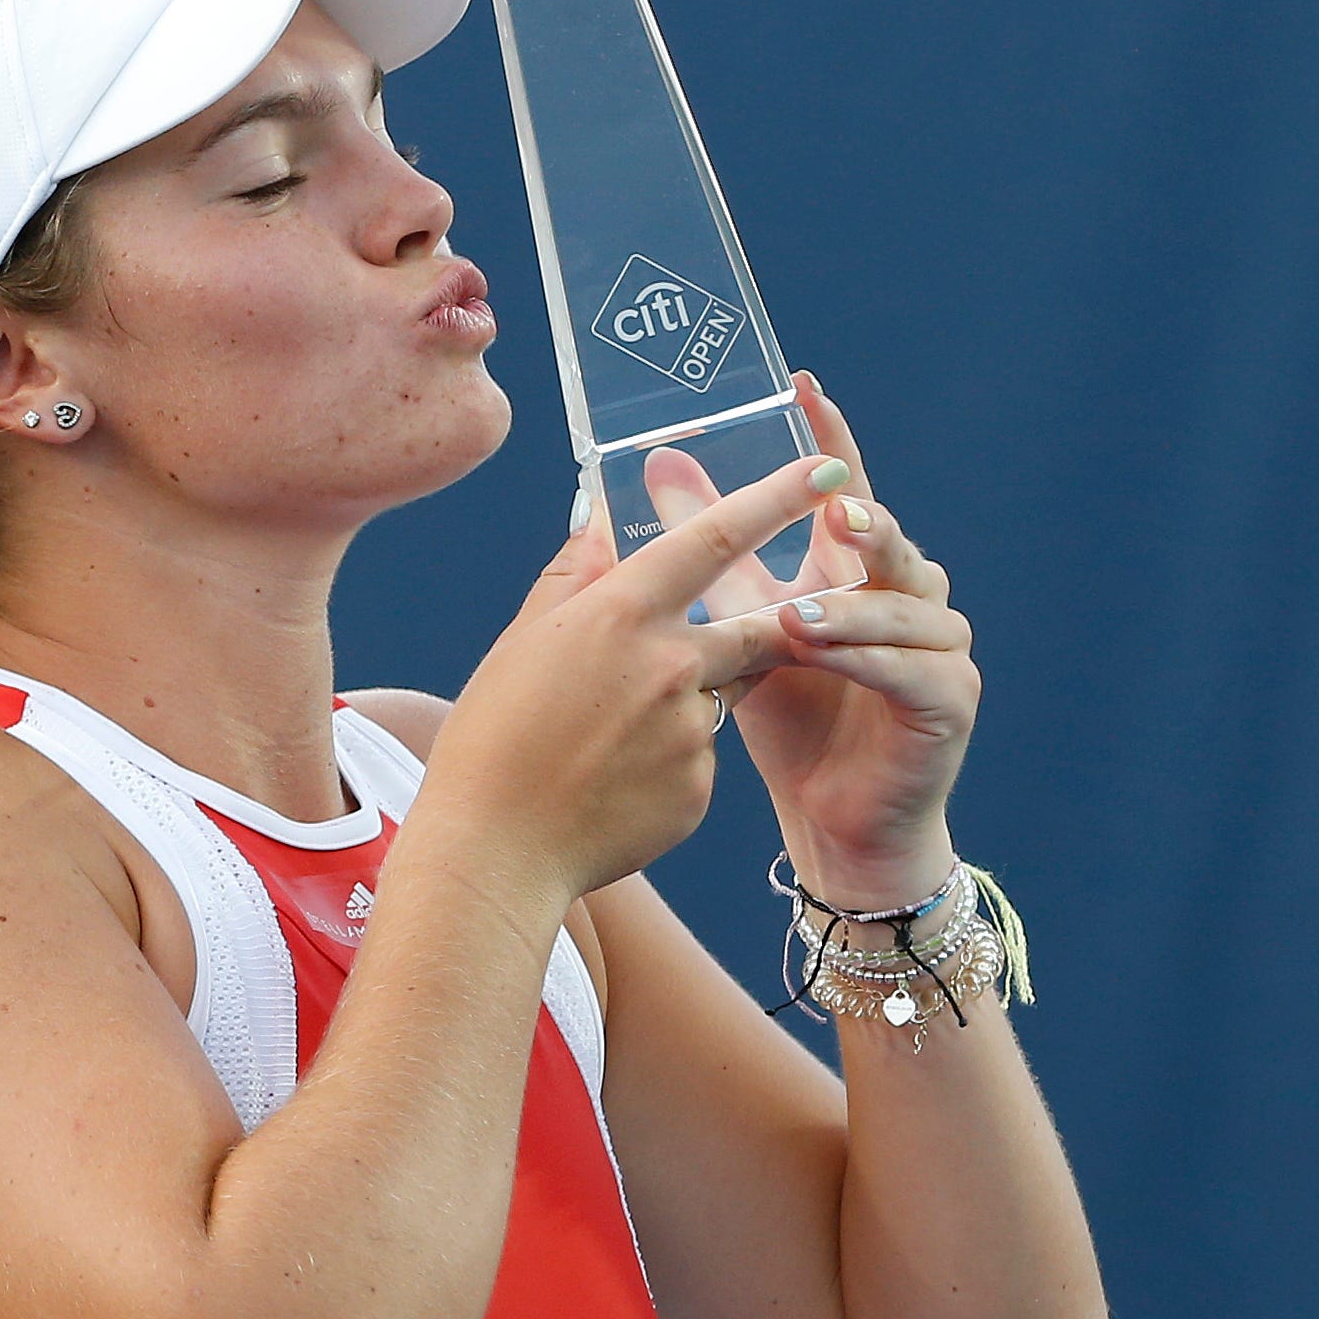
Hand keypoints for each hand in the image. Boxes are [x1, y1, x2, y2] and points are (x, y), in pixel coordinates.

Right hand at [418, 453, 846, 908]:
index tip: (826, 469)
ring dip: (687, 701)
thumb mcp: (522, 642)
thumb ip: (577, 575)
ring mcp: (693, 729)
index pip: (717, 538)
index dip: (778, 498)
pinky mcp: (702, 788)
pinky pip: (702, 758)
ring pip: (722, 695)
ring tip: (610, 738)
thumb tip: (600, 521)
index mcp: (623, 613)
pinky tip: (612, 785)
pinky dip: (668, 763)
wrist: (494, 849)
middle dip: (762, 622)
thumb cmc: (491, 738)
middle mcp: (672, 663)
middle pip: (756, 623)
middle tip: (718, 642)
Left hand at [726, 376, 974, 907]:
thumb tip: (657, 464)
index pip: (847, 491)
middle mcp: (911, 597)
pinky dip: (867, 660)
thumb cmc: (791, 719)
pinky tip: (825, 655)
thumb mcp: (739, 623)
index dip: (831, 441)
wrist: (831, 819)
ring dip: (851, 606)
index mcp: (860, 572)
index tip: (805, 387)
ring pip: (905, 606)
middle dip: (863, 522)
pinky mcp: (952, 703)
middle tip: (833, 509)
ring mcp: (941, 648)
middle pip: (891, 541)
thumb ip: (710, 547)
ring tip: (795, 614)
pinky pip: (914, 671)